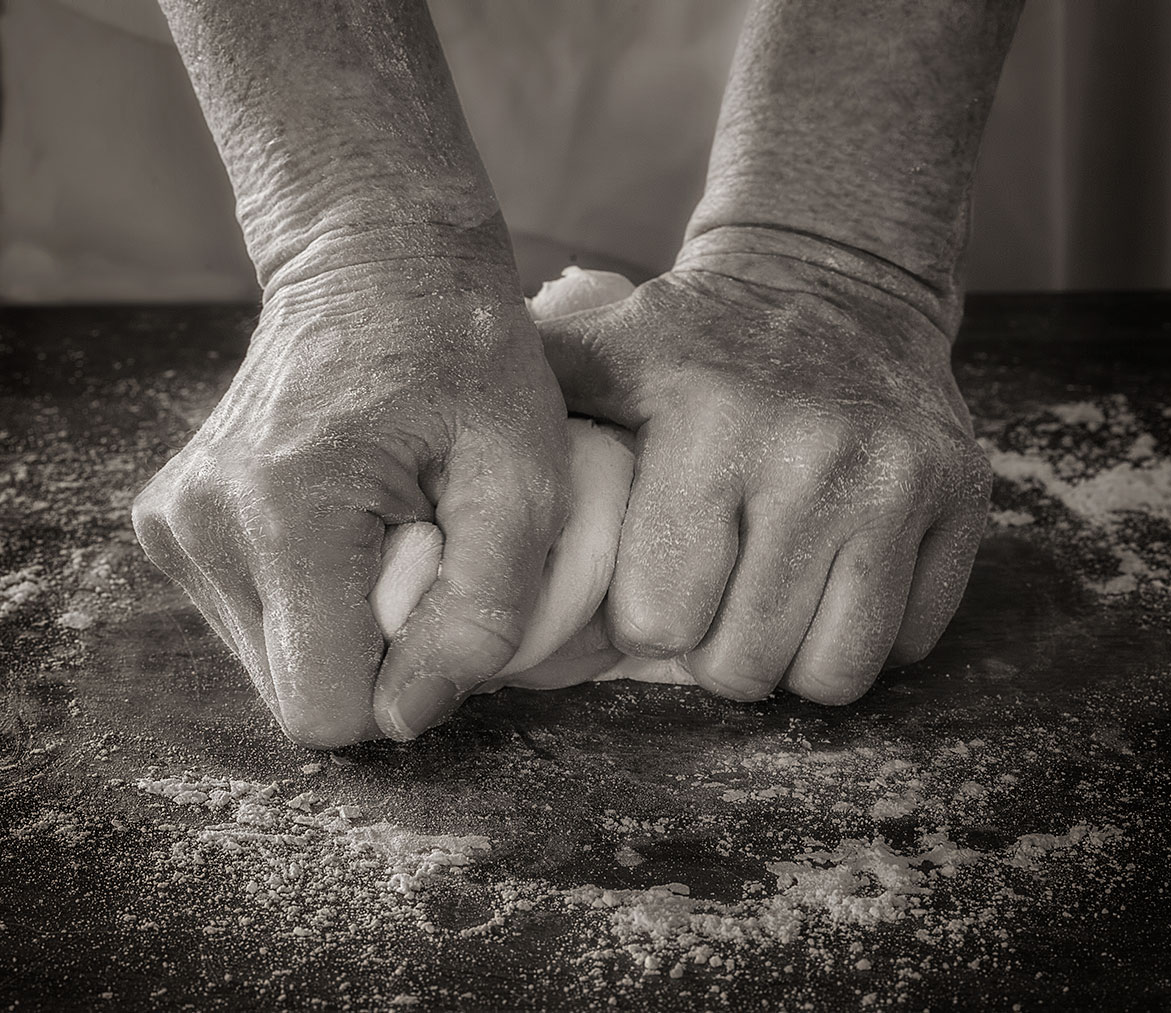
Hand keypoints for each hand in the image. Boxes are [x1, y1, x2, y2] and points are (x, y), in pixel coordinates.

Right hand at [133, 251, 567, 746]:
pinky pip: (257, 619)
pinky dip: (316, 594)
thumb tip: (405, 720)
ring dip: (349, 619)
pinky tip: (350, 521)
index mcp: (286, 513)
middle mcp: (201, 524)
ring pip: (277, 662)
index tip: (444, 589)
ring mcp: (174, 522)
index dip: (405, 679)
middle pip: (299, 689)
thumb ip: (482, 611)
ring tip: (389, 525)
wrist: (378, 261)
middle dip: (377, 647)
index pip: (327, 708)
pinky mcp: (173, 521)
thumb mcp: (524, 477)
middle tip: (422, 545)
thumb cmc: (468, 356)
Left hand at [537, 227, 990, 704]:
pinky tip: (833, 575)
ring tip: (768, 600)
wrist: (838, 282)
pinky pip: (906, 644)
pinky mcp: (965, 504)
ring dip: (788, 658)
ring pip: (832, 675)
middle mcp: (815, 454)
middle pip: (742, 663)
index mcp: (709, 420)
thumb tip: (443, 480)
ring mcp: (902, 482)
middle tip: (712, 598)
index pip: (658, 618)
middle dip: (712, 650)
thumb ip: (530, 407)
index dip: (645, 618)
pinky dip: (860, 632)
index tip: (653, 579)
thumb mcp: (604, 345)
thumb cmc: (700, 339)